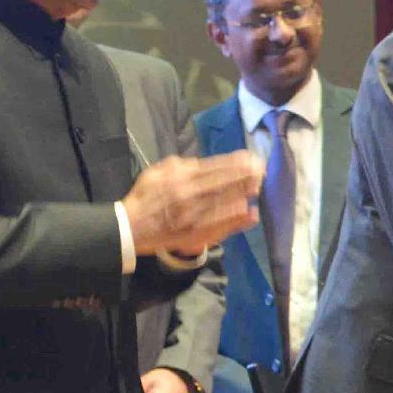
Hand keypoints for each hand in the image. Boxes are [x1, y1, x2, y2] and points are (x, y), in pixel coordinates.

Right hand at [123, 152, 262, 256]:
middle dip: (243, 176)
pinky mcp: (194, 234)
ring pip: (223, 203)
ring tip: (257, 187)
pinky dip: (235, 219)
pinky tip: (249, 213)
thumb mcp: (157, 172)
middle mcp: (188, 195)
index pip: (213, 168)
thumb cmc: (145, 197)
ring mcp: (192, 216)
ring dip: (242, 195)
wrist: (130, 228)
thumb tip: (200, 162)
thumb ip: (179, 165)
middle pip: (222, 183)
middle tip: (262, 170)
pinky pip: (219, 225)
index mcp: (180, 178)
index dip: (234, 163)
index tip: (250, 158)